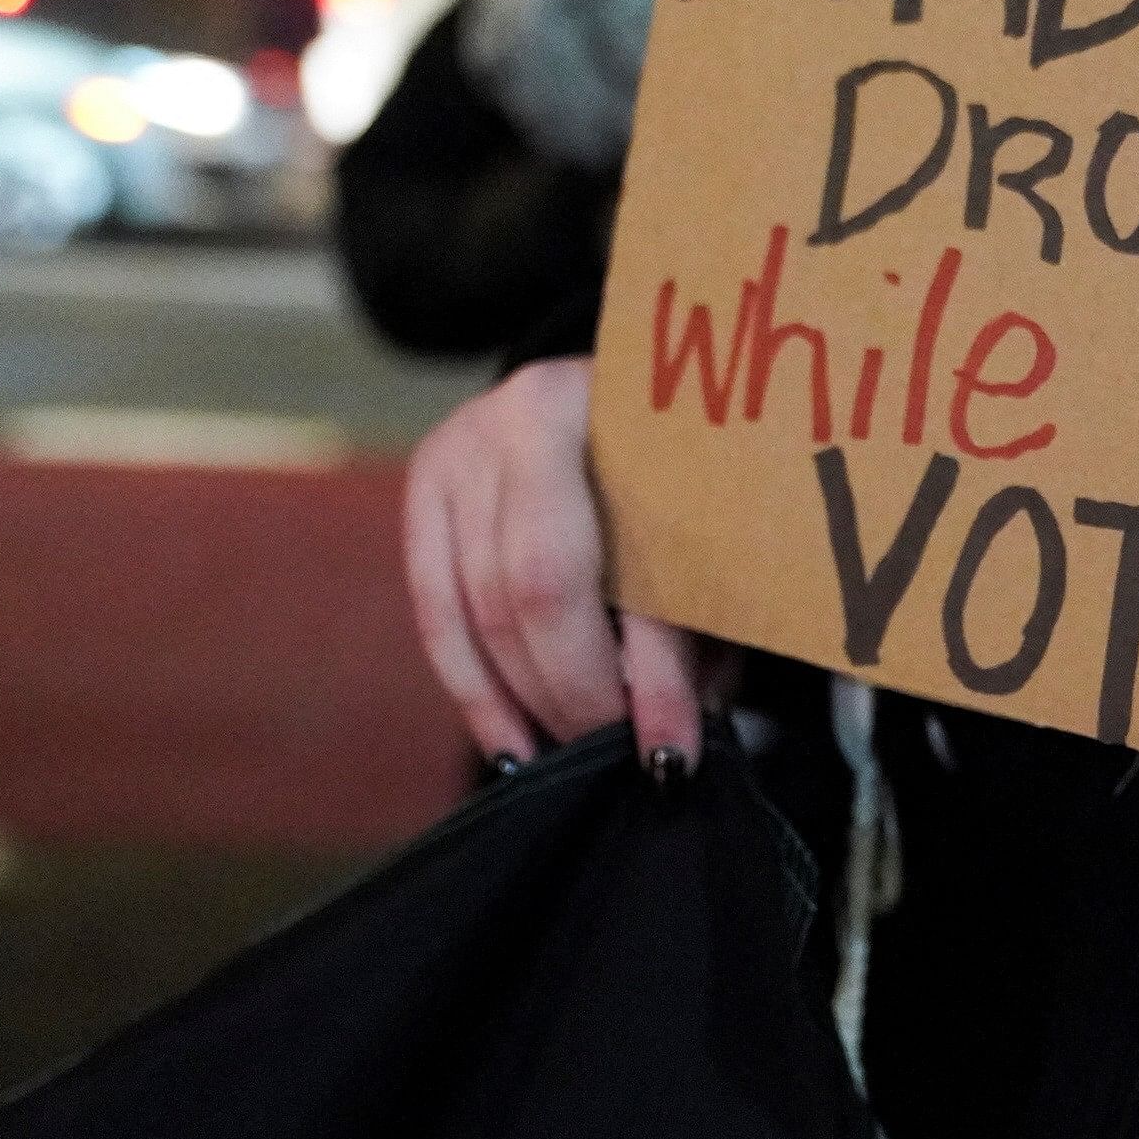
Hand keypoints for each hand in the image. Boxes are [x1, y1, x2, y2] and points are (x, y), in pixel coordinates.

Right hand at [402, 356, 713, 771]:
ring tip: (578, 755)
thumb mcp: (713, 520)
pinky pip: (434, 611)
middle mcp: (524, 416)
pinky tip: (512, 746)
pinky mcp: (424, 483)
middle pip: (533, 592)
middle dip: (579, 694)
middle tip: (622, 757)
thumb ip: (703, 610)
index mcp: (618, 407)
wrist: (621, 382)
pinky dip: (474, 692)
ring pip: (476, 610)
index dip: (652, 674)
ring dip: (529, 702)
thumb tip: (687, 730)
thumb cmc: (686, 463)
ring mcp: (462, 447)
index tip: (677, 752)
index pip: (625, 566)